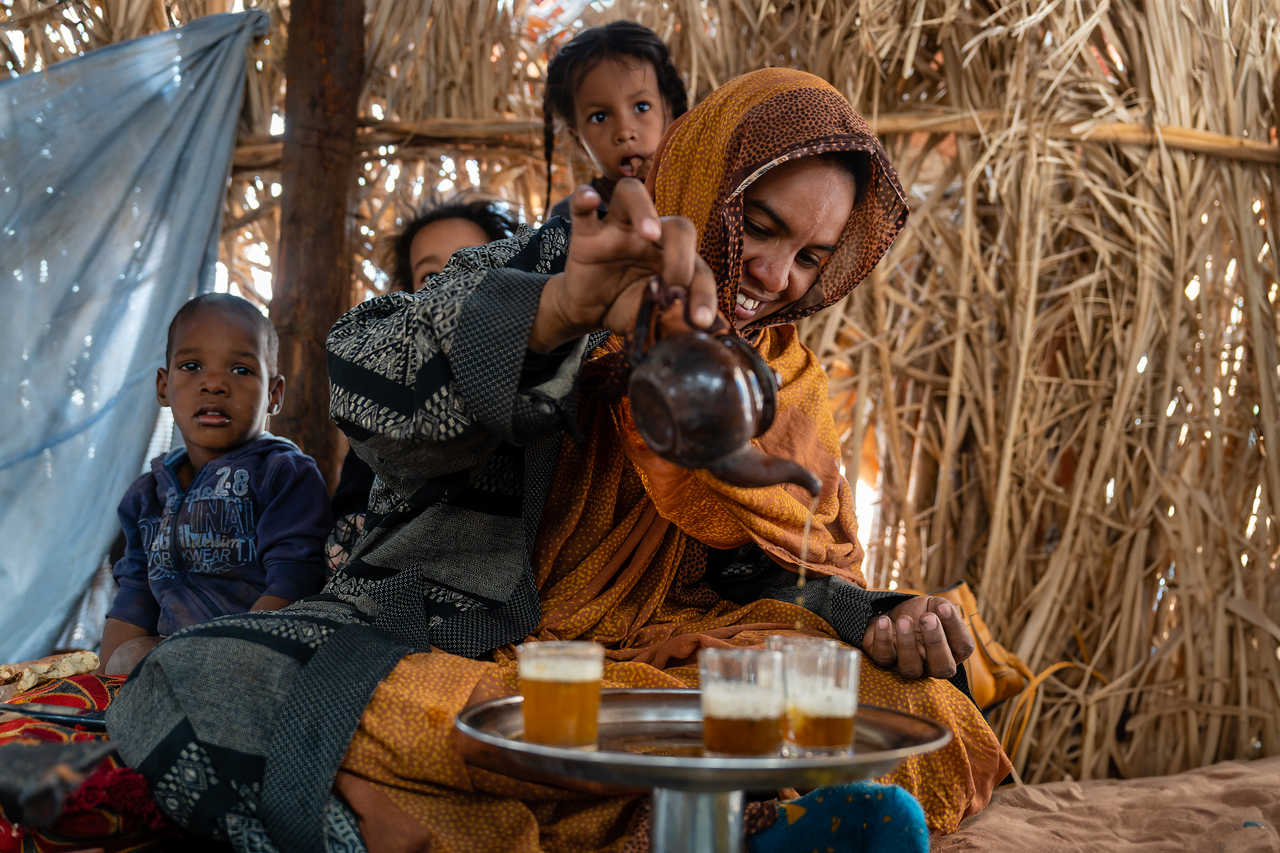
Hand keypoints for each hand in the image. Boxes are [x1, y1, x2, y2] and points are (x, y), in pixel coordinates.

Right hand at [529, 179, 718, 351]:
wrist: (590, 311)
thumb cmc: (627, 306)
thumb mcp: (652, 316)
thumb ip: (672, 318)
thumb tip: (696, 331)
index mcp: (674, 257)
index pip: (699, 268)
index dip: (704, 294)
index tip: (700, 320)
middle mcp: (650, 237)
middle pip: (678, 226)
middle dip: (682, 255)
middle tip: (675, 283)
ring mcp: (617, 230)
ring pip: (632, 195)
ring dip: (644, 210)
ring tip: (650, 234)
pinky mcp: (586, 235)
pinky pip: (582, 209)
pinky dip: (584, 199)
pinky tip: (590, 199)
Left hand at [861, 596, 973, 678]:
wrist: (893, 613)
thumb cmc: (920, 612)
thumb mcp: (935, 605)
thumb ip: (943, 607)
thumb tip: (943, 608)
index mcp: (952, 651)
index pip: (963, 647)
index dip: (954, 626)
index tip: (942, 607)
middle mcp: (932, 665)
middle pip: (941, 668)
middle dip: (935, 642)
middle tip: (927, 617)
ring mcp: (907, 666)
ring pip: (910, 668)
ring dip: (907, 643)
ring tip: (904, 620)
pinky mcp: (884, 661)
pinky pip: (883, 658)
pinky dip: (882, 639)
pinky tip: (884, 621)